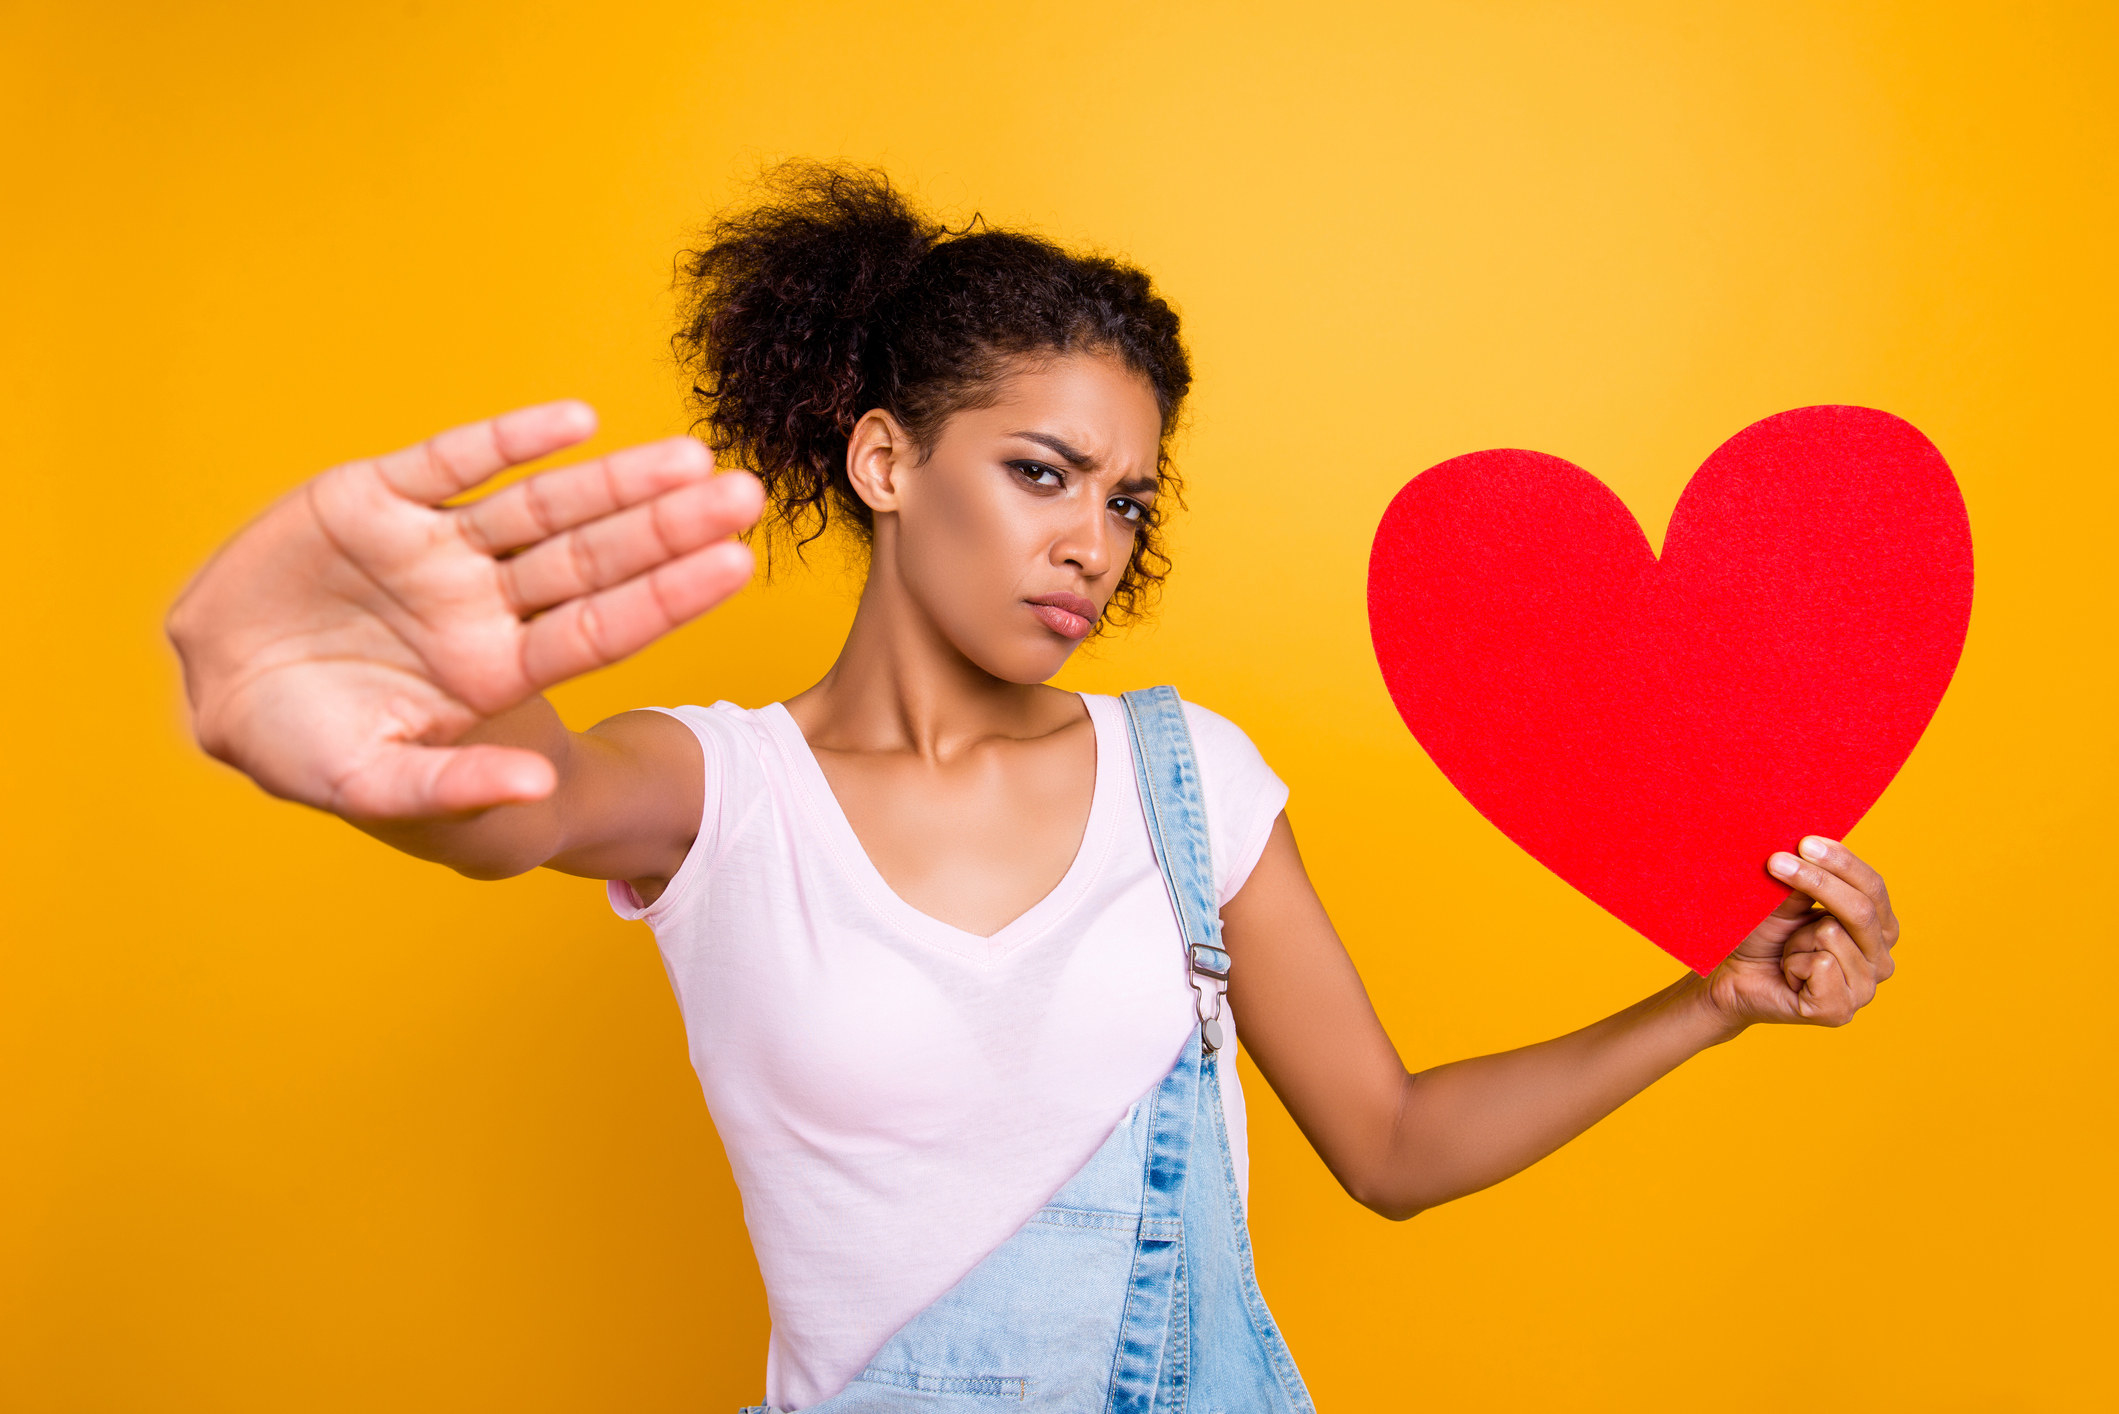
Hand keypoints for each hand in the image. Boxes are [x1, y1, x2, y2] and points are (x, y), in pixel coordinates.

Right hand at [167, 401, 762, 819]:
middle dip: (667, 529)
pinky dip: (511, 439)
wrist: (211, 689)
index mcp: (497, 670)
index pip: (604, 629)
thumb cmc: (302, 747)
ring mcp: (437, 546)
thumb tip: (537, 785)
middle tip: (745, 495)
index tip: (736, 565)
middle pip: (595, 560)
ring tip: (689, 457)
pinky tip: (576, 421)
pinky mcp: (377, 496)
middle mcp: (484, 602)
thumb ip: (452, 785)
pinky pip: (454, 460)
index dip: (669, 597)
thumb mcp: (372, 782)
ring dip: (613, 481)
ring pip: (542, 507)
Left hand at [1702, 837, 1899, 1029]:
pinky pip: (1820, 964)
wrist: (1733, 976)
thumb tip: (1814, 848)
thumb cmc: (1766, 935)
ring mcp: (1864, 989)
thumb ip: (1812, 881)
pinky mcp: (1839, 1011)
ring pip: (1832, 935)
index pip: (1873, 887)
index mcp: (1880, 929)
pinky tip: (1789, 975)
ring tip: (1788, 953)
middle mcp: (1881, 960)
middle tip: (1775, 862)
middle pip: (1860, 909)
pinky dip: (1793, 963)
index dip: (1841, 861)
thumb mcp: (1790, 900)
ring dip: (1796, 939)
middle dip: (1817, 882)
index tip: (1805, 841)